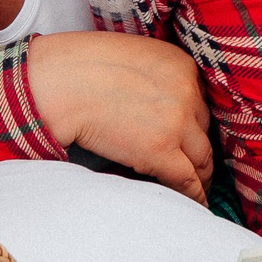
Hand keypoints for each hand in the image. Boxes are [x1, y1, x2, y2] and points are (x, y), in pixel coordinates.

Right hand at [27, 31, 214, 202]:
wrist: (59, 84)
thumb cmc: (80, 68)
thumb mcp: (134, 57)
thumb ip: (155, 77)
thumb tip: (153, 105)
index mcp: (183, 67)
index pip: (198, 104)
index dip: (193, 125)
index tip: (191, 140)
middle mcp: (187, 93)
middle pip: (203, 130)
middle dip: (198, 151)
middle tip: (198, 169)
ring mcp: (177, 123)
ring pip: (202, 158)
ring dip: (200, 177)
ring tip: (196, 190)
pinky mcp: (161, 151)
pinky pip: (187, 180)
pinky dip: (193, 195)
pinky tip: (194, 204)